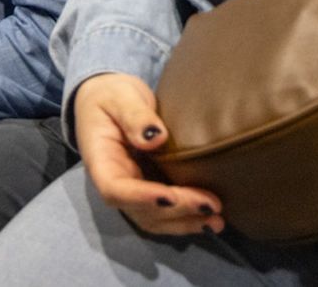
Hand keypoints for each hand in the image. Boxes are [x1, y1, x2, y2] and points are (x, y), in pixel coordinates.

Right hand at [73, 74, 224, 234]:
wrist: (110, 100)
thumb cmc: (112, 95)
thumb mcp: (119, 96)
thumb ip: (134, 115)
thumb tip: (156, 137)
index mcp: (100, 160)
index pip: (115, 189)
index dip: (141, 198)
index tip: (170, 197)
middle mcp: (114, 182)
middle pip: (140, 209)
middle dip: (176, 211)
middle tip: (210, 204)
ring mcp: (131, 189)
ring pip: (153, 219)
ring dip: (184, 223)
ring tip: (216, 220)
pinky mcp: (148, 189)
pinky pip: (163, 213)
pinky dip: (185, 219)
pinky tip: (210, 219)